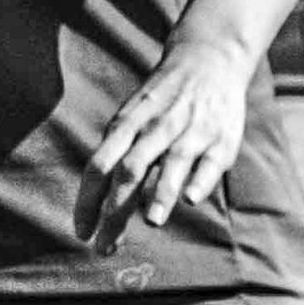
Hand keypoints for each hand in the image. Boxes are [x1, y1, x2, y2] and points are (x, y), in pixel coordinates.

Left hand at [76, 32, 251, 250]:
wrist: (209, 57)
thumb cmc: (161, 100)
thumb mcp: (132, 116)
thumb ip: (117, 155)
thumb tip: (96, 202)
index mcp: (128, 124)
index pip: (99, 165)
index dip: (87, 201)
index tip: (81, 233)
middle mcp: (156, 128)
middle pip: (129, 170)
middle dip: (115, 210)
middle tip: (105, 246)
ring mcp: (190, 132)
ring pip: (171, 163)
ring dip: (160, 192)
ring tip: (151, 222)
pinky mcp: (221, 139)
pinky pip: (209, 163)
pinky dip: (200, 180)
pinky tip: (191, 200)